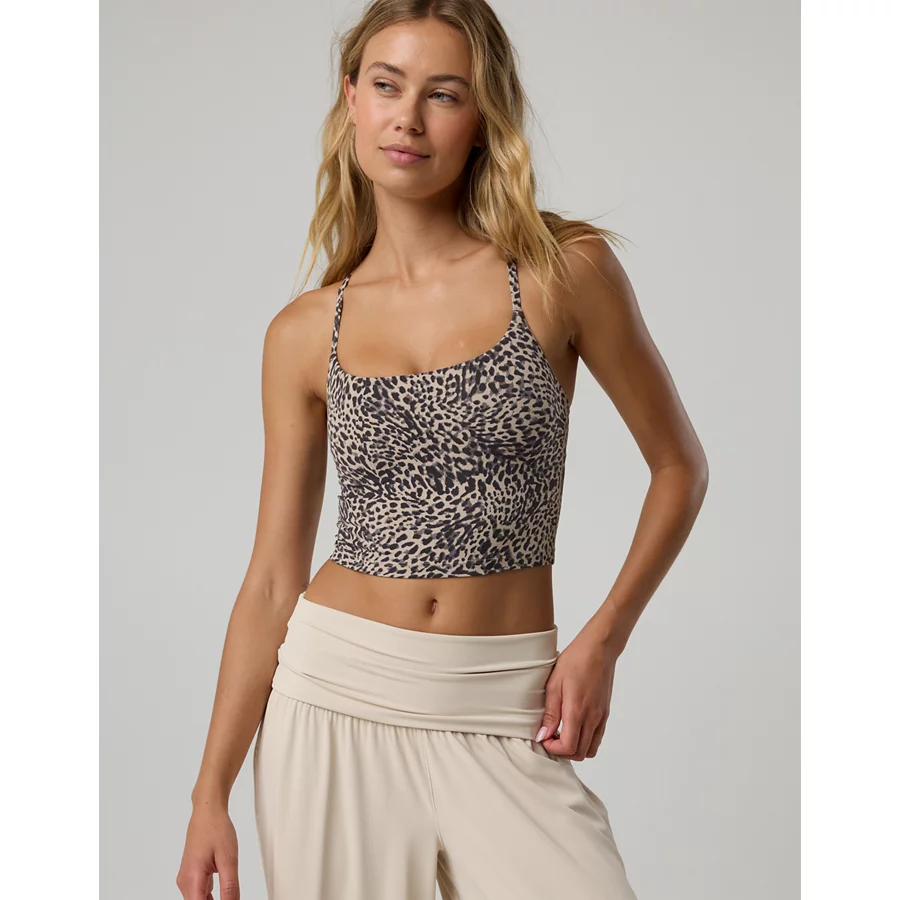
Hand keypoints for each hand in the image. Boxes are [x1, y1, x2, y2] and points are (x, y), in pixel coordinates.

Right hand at [176, 803, 239, 898]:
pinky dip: (208, 897)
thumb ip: (230, 886)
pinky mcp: (191, 874)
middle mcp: (185, 881)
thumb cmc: (215, 828)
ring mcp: (186, 878)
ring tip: (228, 897)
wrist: (207, 811)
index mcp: (192, 879)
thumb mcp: (229, 859)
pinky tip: (222, 894)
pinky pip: (198, 893)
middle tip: (230, 897)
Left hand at [534, 629, 618, 759]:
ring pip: (591, 749)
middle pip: (580, 753)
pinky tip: (574, 726)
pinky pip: (597, 737)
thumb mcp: (554, 684)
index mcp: (577, 711)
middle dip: (563, 751)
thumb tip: (543, 735)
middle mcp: (592, 718)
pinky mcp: (605, 713)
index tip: (544, 737)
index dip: (553, 748)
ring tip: (562, 732)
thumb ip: (550, 713)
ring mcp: (601, 717)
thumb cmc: (576, 660)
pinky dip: (586, 741)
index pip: (568, 747)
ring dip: (575, 748)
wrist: (599, 648)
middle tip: (551, 736)